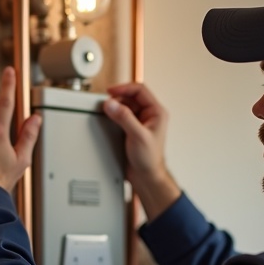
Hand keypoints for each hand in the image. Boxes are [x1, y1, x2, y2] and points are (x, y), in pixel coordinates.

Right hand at [103, 82, 180, 219]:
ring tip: (106, 111)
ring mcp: (140, 122)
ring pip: (125, 106)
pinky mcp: (132, 129)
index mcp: (157, 112)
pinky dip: (114, 116)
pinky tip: (108, 119)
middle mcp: (150, 115)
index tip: (111, 91)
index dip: (124, 88)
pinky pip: (121, 116)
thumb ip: (124, 118)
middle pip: (131, 97)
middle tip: (106, 104)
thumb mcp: (137, 136)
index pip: (140, 90)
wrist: (146, 176)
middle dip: (117, 99)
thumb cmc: (149, 159)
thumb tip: (111, 104)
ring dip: (115, 107)